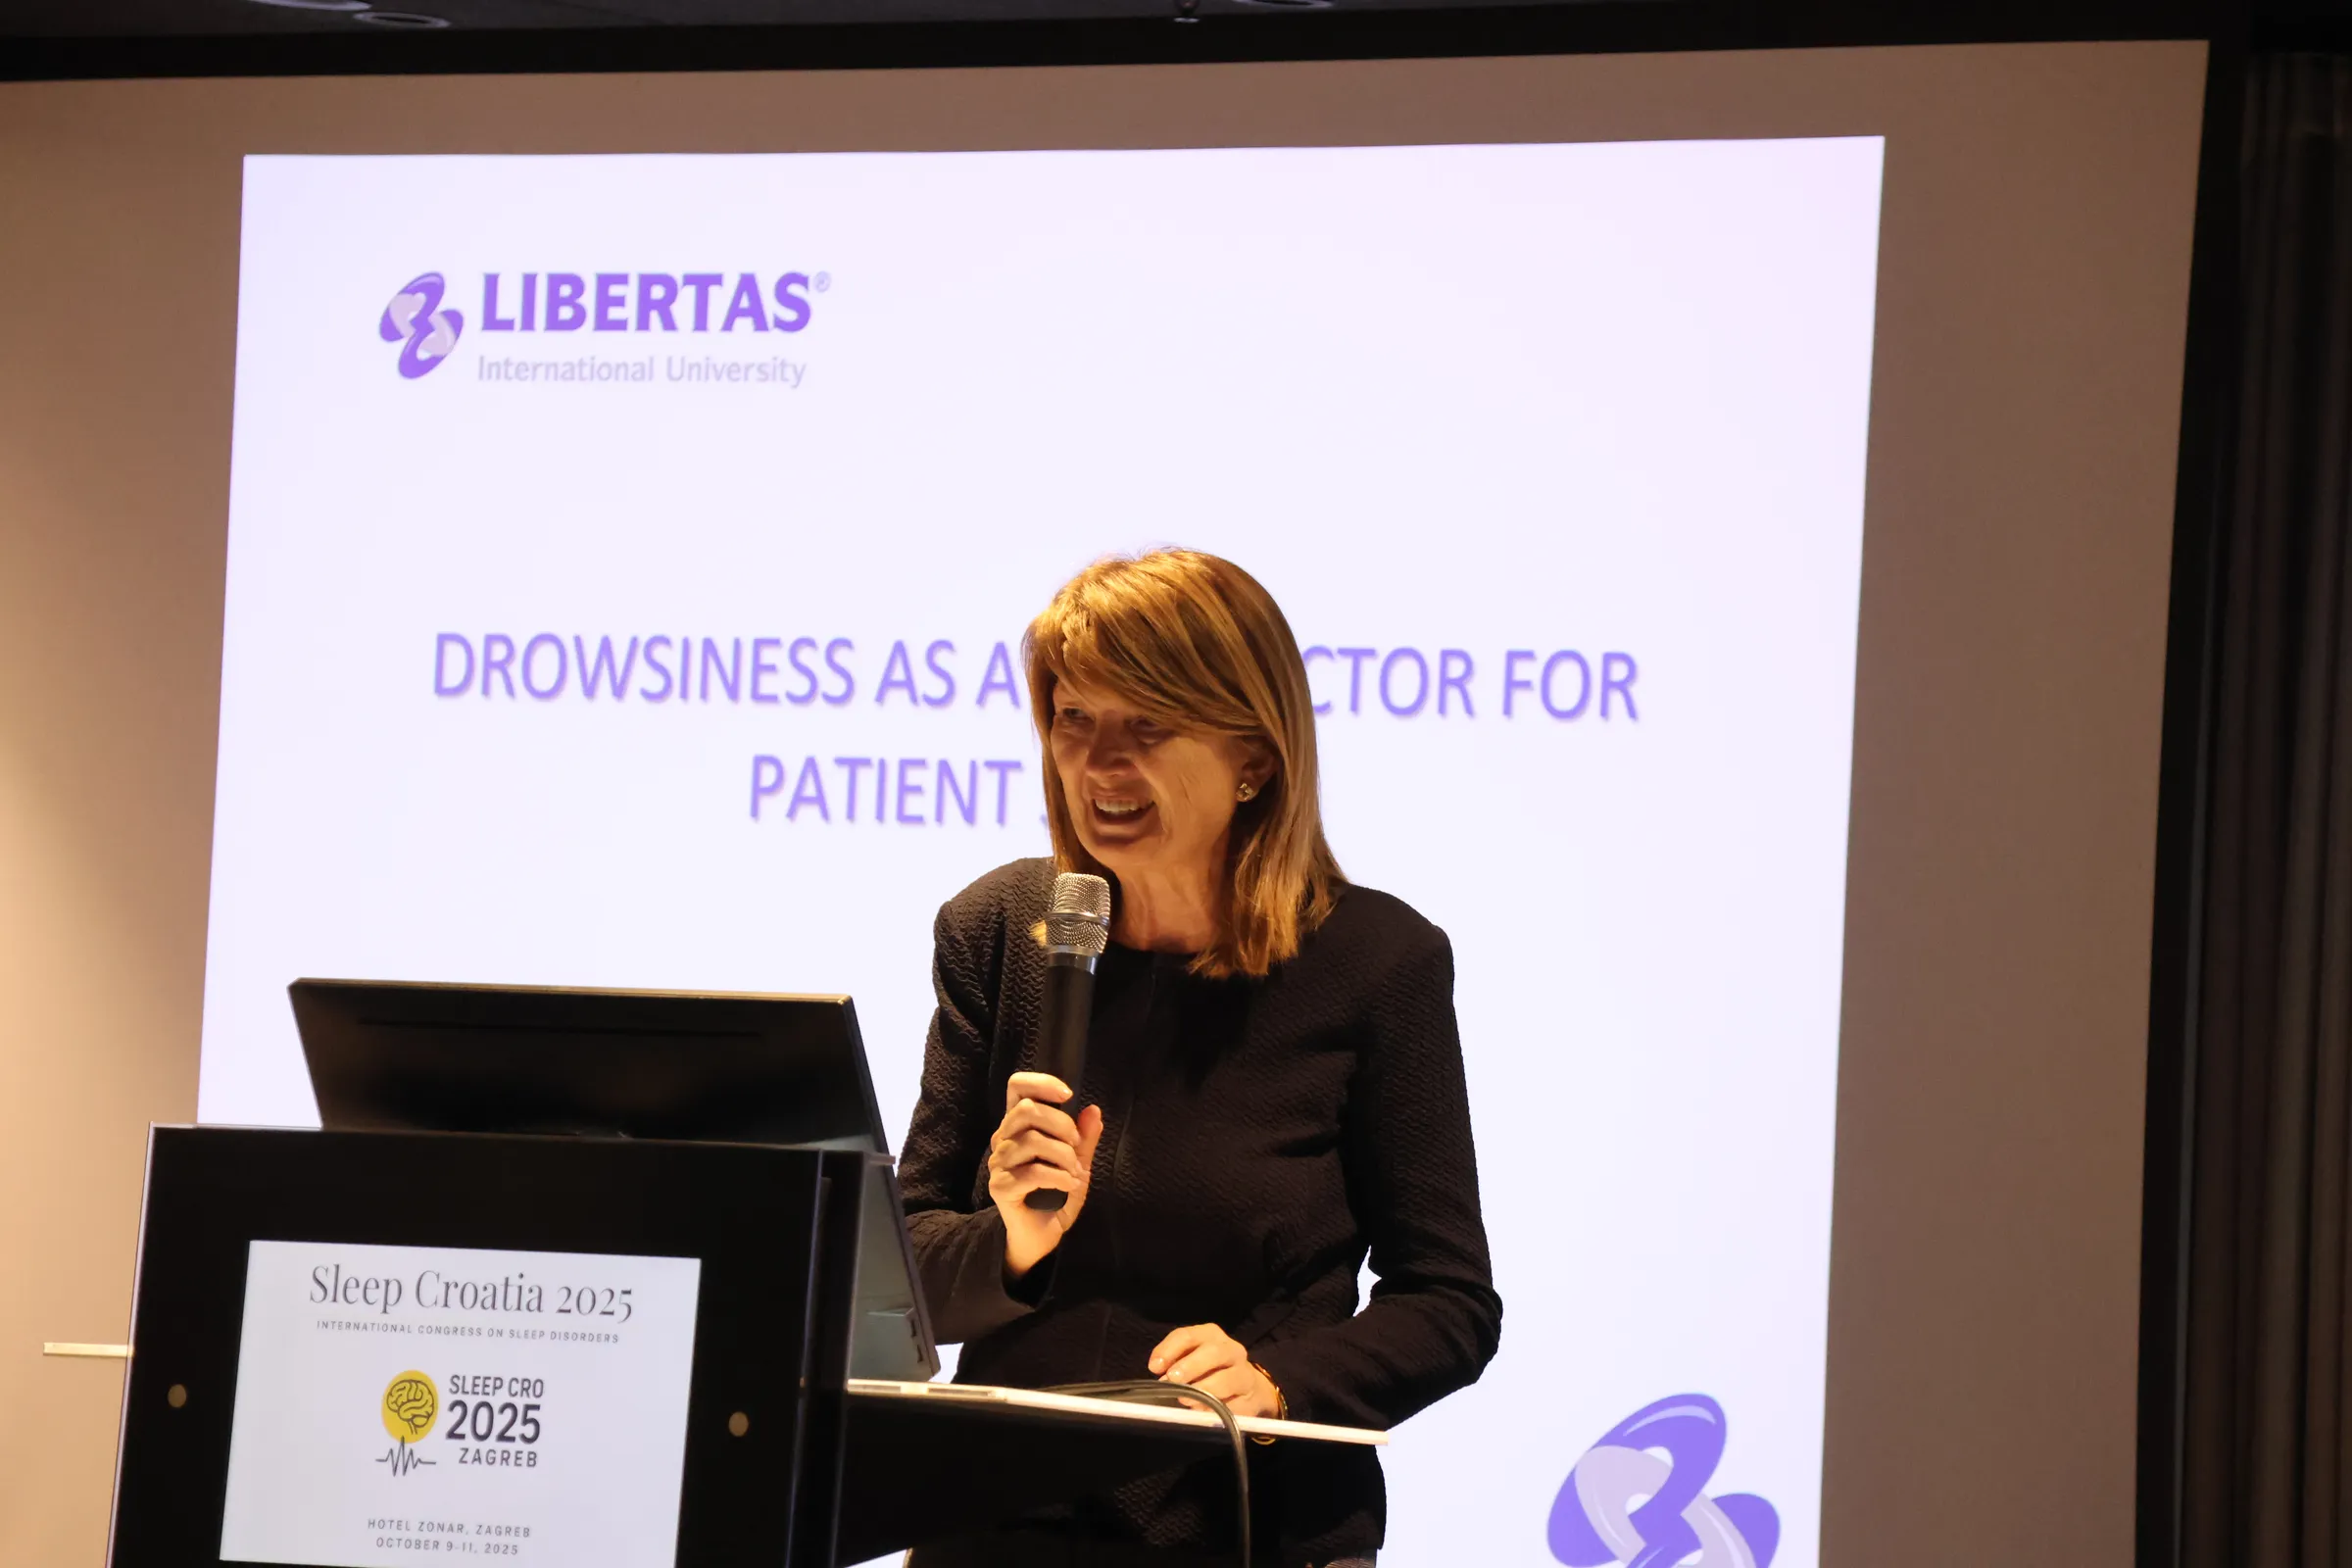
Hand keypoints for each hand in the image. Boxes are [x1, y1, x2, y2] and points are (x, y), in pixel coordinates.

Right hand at [987, 1071, 1103, 1279]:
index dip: (1041, 1083)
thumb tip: (1093, 1110)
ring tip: (1075, 1172)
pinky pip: (1032, 1172)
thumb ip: (1084, 1137)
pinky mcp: (1001, 1187)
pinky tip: (1068, 1184)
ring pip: (1032, 1141)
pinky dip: (1058, 1176)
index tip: (1067, 1095)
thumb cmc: (1056, 1195)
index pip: (1017, 1088)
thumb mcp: (1077, 1162)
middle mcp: (1003, 1140)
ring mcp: (999, 1164)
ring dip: (1063, 1156)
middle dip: (1062, 1125)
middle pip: (1027, 1111)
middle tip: (1076, 1147)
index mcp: (1018, 1127)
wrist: (1041, 1236)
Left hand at [1147, 1323, 1281, 1418]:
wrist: (1248, 1389)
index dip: (1169, 1349)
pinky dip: (1217, 1408)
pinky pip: (1235, 1404)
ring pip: (1228, 1378)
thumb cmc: (1210, 1372)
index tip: (1154, 1367)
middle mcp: (1231, 1349)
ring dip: (1204, 1389)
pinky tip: (1204, 1411)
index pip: (1188, 1335)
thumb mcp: (1191, 1361)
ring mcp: (1244, 1373)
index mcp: (1211, 1335)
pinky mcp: (1251, 1398)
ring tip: (1185, 1400)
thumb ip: (1175, 1365)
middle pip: (1213, 1351)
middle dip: (1190, 1365)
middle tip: (1172, 1379)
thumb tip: (1161, 1379)